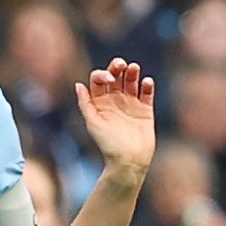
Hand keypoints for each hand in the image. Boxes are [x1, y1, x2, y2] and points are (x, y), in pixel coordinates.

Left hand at [73, 58, 159, 173]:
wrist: (128, 160)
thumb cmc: (107, 143)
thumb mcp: (92, 123)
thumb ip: (85, 103)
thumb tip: (78, 84)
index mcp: (99, 102)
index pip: (99, 80)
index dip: (102, 75)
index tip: (108, 79)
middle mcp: (114, 100)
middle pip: (116, 76)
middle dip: (117, 67)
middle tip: (121, 64)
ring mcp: (130, 104)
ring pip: (131, 81)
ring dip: (132, 73)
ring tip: (134, 68)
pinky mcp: (145, 110)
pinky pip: (147, 93)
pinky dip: (147, 85)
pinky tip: (146, 82)